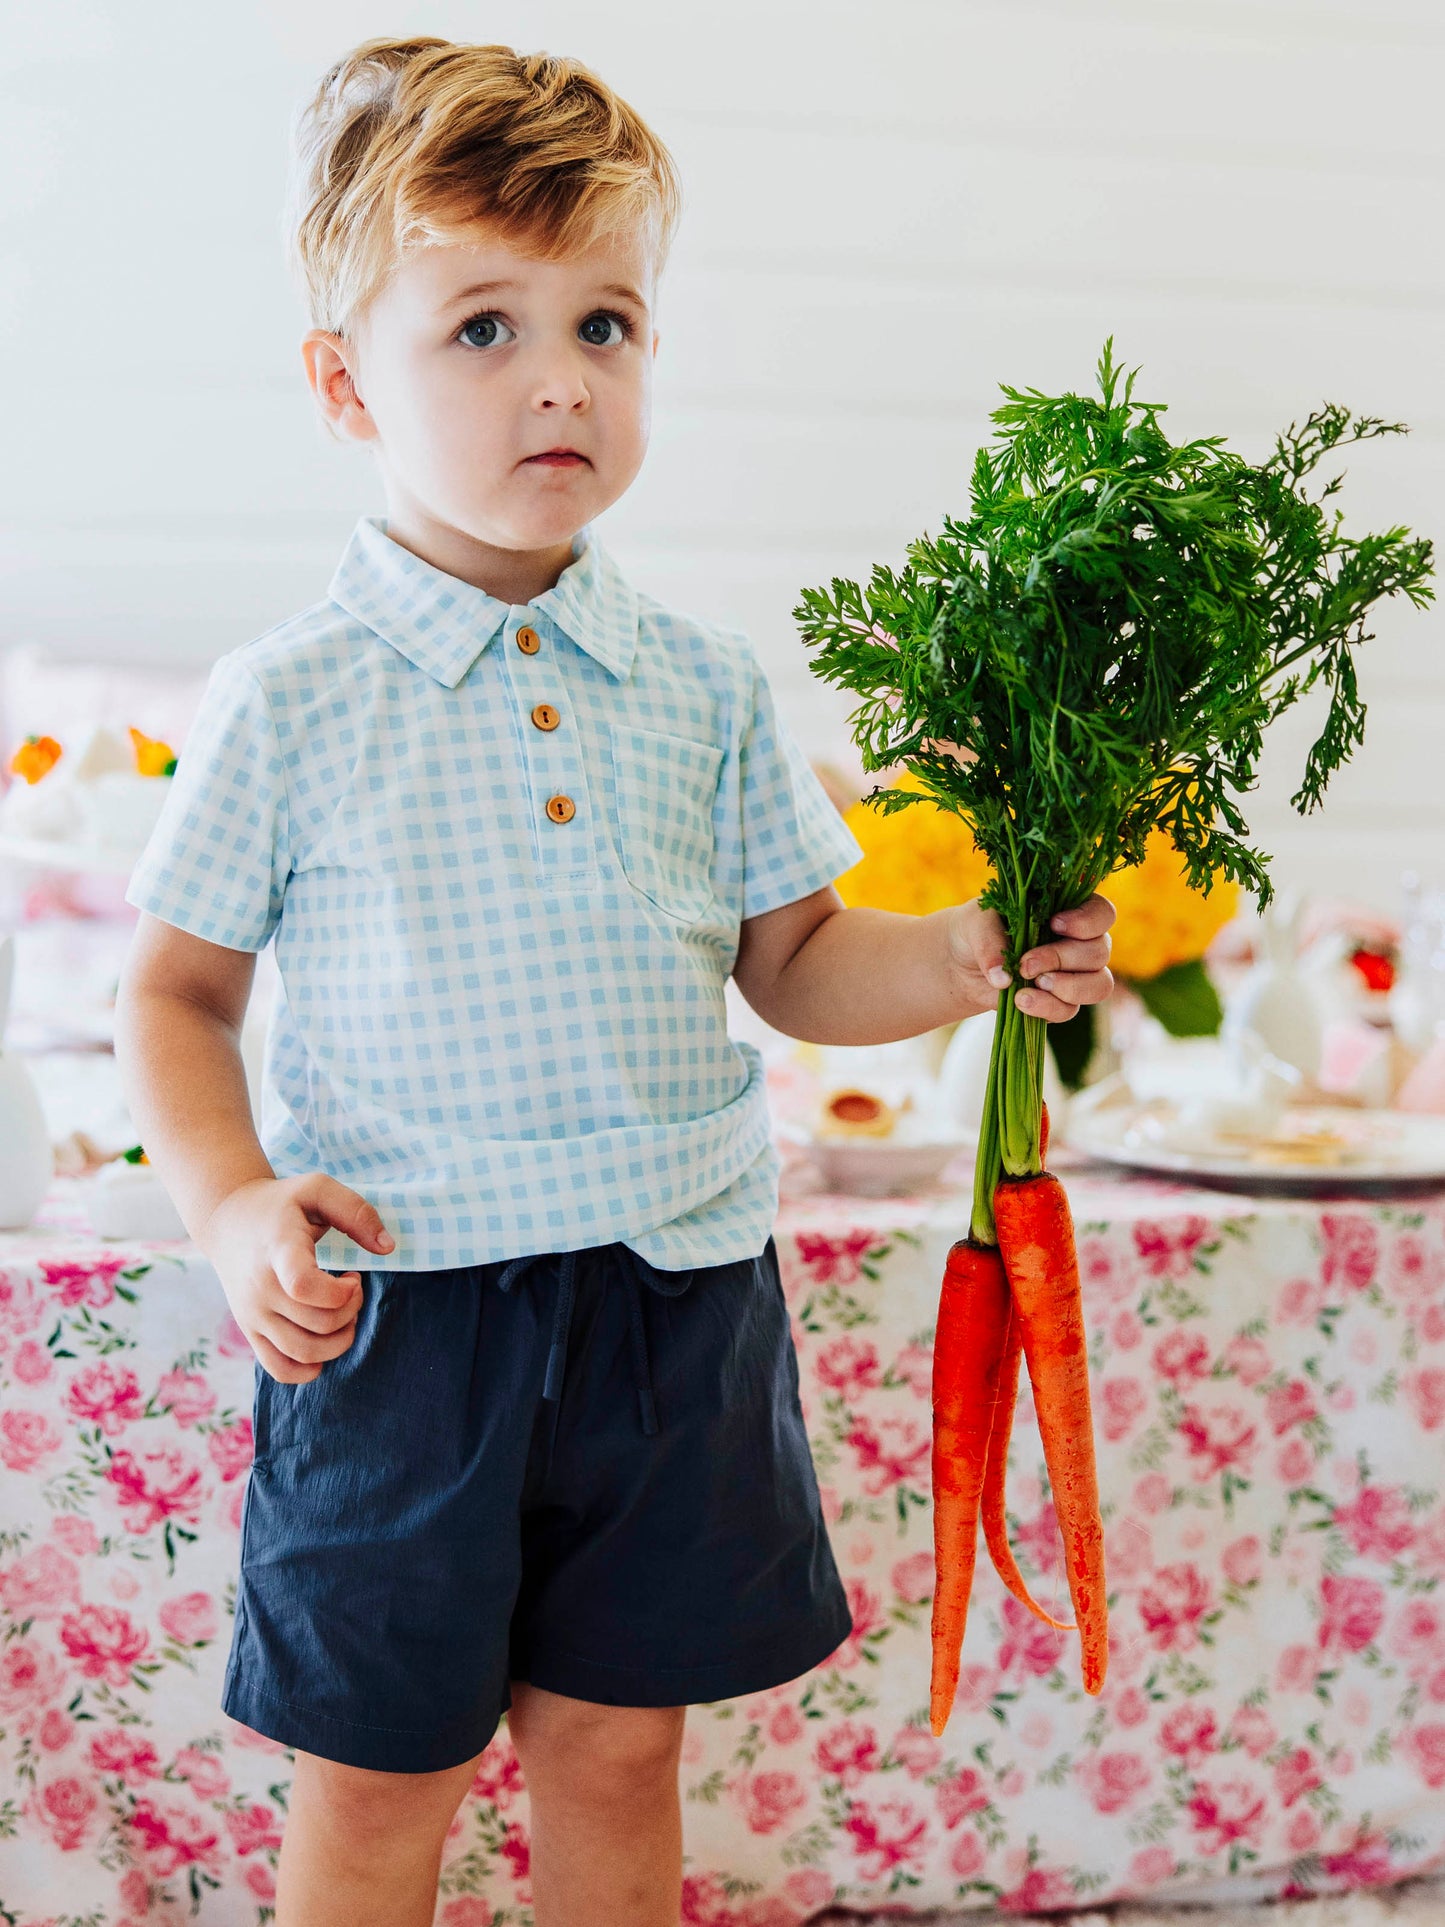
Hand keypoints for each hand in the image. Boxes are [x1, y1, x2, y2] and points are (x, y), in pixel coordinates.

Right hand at [197, 1173, 394, 1383]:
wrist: (227, 1219)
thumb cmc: (281, 1203)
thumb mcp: (318, 1189)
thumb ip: (357, 1212)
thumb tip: (388, 1248)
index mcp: (278, 1250)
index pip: (303, 1286)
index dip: (340, 1292)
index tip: (352, 1276)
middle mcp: (261, 1288)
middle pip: (318, 1324)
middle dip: (352, 1310)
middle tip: (352, 1288)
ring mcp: (252, 1314)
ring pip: (304, 1353)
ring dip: (339, 1340)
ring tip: (340, 1312)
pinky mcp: (250, 1331)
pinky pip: (281, 1370)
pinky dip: (310, 1369)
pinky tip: (323, 1340)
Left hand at [950, 894, 1115, 1022]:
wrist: (962, 963)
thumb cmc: (976, 929)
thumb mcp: (976, 923)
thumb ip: (990, 942)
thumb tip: (1003, 979)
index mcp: (1069, 909)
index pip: (1102, 914)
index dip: (1087, 922)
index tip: (1054, 924)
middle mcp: (1081, 942)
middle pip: (1099, 952)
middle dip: (1061, 959)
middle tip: (1026, 964)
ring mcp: (1075, 974)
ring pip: (1098, 985)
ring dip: (1067, 987)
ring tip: (1030, 985)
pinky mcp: (1060, 1001)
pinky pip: (1070, 1010)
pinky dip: (1048, 1008)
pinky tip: (1021, 1000)